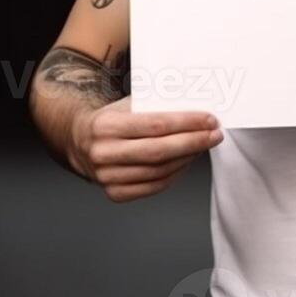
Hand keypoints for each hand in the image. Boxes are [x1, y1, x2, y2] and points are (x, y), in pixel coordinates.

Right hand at [69, 97, 223, 202]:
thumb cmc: (113, 119)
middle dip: (194, 142)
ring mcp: (107, 176)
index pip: (156, 124)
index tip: (210, 120)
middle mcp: (103, 153)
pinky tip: (186, 161)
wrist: (80, 141)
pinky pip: (154, 186)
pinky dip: (175, 174)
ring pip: (159, 171)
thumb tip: (197, 103)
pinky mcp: (114, 193)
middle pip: (159, 151)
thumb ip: (156, 104)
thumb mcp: (128, 103)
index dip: (187, 123)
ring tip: (203, 146)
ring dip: (188, 158)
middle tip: (215, 135)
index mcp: (106, 125)